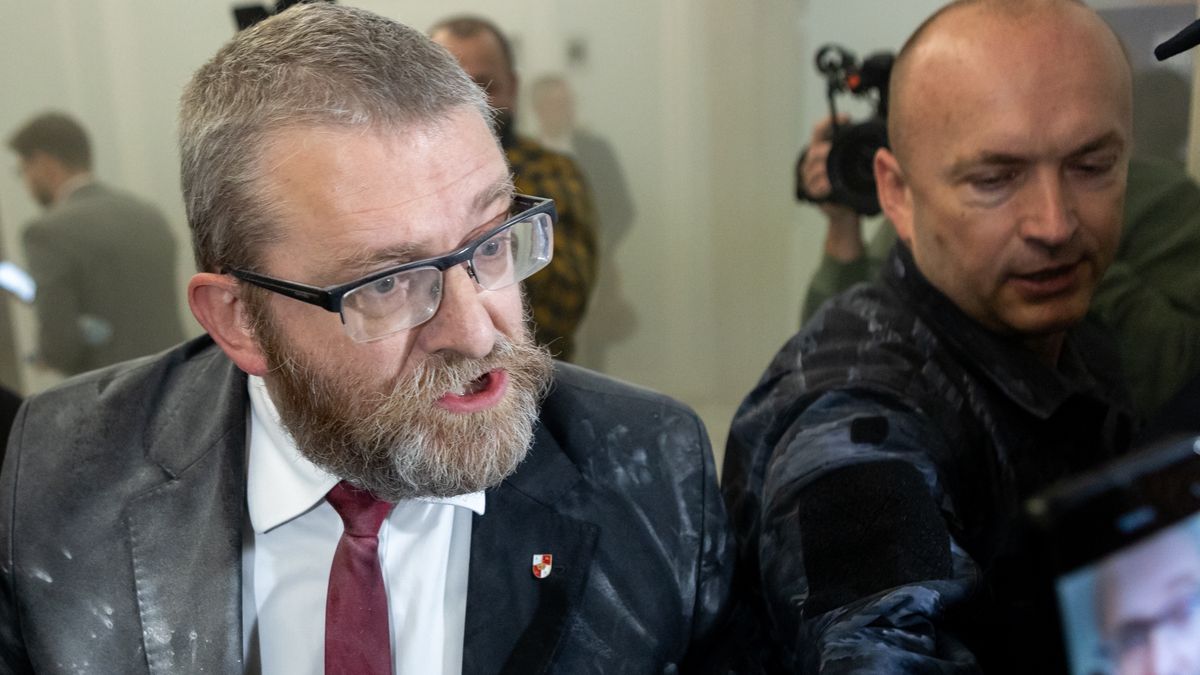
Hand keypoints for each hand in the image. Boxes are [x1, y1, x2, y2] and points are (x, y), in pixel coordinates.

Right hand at [797, 115, 864, 260]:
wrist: (847, 211)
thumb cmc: (854, 185)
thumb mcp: (857, 164)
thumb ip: (860, 149)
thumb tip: (882, 131)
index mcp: (823, 150)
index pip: (819, 130)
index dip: (829, 121)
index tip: (846, 118)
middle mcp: (813, 162)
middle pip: (813, 150)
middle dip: (822, 150)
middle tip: (830, 150)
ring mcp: (811, 178)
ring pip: (812, 169)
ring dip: (820, 169)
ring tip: (829, 171)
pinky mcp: (813, 194)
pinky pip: (814, 187)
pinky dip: (821, 185)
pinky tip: (828, 185)